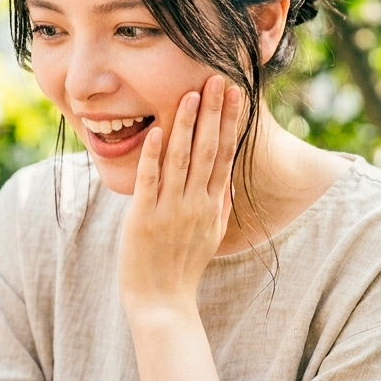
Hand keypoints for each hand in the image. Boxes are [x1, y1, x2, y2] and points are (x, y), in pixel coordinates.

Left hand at [118, 74, 240, 316]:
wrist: (162, 302)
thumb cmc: (182, 268)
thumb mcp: (210, 235)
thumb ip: (218, 205)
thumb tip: (224, 179)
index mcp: (212, 205)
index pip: (224, 154)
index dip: (230, 122)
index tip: (236, 93)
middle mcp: (195, 204)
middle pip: (207, 150)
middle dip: (213, 113)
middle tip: (218, 79)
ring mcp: (170, 210)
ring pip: (180, 159)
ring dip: (185, 125)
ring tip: (190, 94)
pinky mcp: (144, 218)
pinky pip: (150, 181)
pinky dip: (154, 156)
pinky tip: (157, 131)